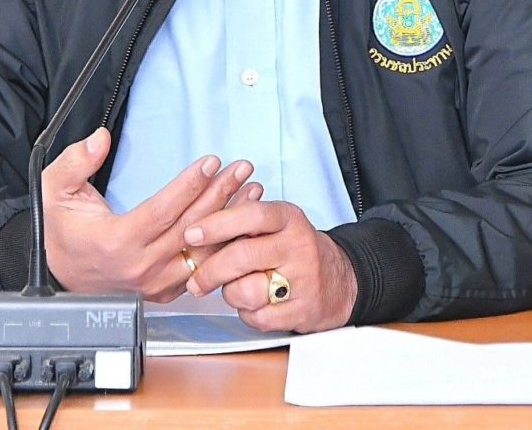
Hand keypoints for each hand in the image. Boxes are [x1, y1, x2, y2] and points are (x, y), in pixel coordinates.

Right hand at [42, 127, 261, 299]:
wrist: (60, 271)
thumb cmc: (62, 229)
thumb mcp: (56, 189)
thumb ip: (76, 162)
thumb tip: (99, 140)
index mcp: (116, 241)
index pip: (163, 210)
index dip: (189, 185)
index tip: (211, 162)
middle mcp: (140, 266)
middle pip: (190, 227)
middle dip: (220, 193)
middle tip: (241, 168)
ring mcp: (154, 282)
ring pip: (201, 249)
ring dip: (229, 218)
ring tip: (251, 190)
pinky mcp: (164, 290)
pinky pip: (200, 267)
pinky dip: (222, 243)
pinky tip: (238, 221)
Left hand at [182, 201, 357, 332]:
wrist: (340, 280)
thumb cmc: (296, 249)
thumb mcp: (277, 224)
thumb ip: (243, 223)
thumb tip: (197, 230)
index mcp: (288, 218)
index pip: (250, 215)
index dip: (217, 224)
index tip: (191, 233)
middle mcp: (297, 245)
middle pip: (242, 256)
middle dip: (209, 270)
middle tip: (195, 280)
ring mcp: (302, 279)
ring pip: (246, 291)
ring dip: (232, 294)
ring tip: (238, 288)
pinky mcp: (302, 310)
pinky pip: (258, 317)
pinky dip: (249, 313)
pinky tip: (257, 303)